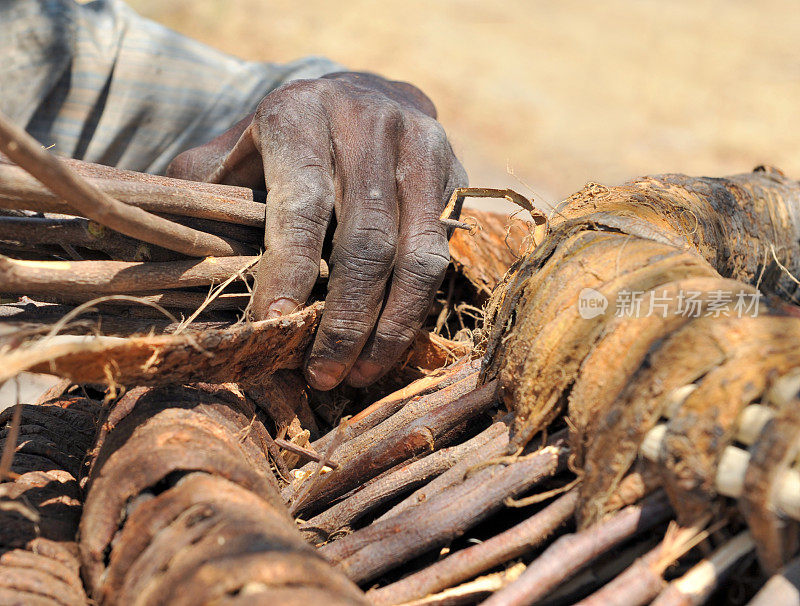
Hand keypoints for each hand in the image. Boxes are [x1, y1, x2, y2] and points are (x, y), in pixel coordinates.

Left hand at [167, 72, 466, 389]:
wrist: (361, 95)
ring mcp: (421, 148)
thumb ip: (206, 198)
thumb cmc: (285, 142)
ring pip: (419, 254)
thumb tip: (180, 270)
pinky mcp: (457, 175)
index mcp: (299, 115)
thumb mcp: (234, 153)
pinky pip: (444, 254)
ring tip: (361, 374)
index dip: (288, 270)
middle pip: (367, 240)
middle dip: (346, 320)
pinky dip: (419, 307)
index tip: (271, 324)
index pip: (299, 204)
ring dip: (391, 326)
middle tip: (322, 375)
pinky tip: (391, 341)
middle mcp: (368, 124)